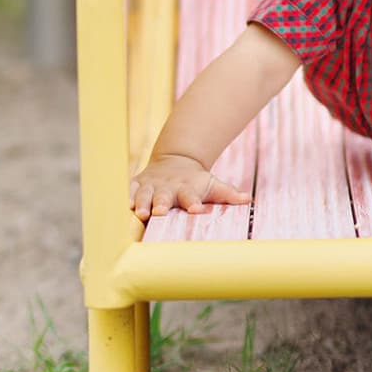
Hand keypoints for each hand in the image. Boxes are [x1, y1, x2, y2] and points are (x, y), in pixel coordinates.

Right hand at [130, 154, 250, 219]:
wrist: (176, 160)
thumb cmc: (195, 181)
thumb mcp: (213, 184)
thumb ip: (228, 193)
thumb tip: (248, 199)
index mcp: (186, 189)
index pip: (190, 196)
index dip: (193, 202)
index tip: (196, 208)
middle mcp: (167, 187)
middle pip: (163, 196)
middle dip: (160, 203)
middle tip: (160, 212)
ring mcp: (151, 185)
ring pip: (144, 194)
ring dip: (141, 202)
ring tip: (140, 212)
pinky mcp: (138, 184)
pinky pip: (129, 189)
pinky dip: (126, 195)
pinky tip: (123, 204)